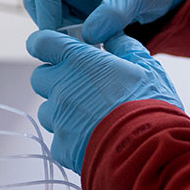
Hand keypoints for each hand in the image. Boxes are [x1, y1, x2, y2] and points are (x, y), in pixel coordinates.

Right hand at [23, 0, 189, 43]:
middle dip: (52, 24)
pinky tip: (95, 39)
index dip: (48, 17)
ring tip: (92, 41)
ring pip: (46, 11)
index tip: (63, 42)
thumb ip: (115, 12)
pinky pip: (61, 19)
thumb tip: (89, 35)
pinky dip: (72, 32)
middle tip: (77, 43)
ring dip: (62, 30)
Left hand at [27, 30, 183, 172]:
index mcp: (80, 62)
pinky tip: (94, 138)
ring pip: (47, 110)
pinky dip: (71, 138)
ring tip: (91, 117)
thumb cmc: (150, 106)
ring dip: (62, 110)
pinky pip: (58, 139)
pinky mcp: (61, 147)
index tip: (52, 47)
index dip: (44, 43)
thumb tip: (115, 38)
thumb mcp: (147, 67)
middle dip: (55, 79)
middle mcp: (62, 88)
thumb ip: (125, 48)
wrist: (147, 151)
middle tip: (80, 85)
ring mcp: (59, 119)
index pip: (42, 42)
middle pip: (40, 77)